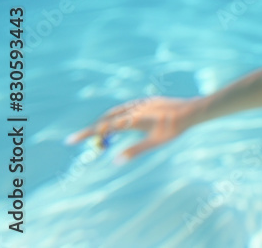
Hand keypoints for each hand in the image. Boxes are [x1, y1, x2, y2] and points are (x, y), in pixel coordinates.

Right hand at [66, 96, 201, 163]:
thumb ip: (134, 151)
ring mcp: (140, 103)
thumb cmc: (174, 128)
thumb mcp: (155, 142)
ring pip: (115, 112)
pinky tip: (119, 120)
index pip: (103, 128)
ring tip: (97, 133)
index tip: (70, 141)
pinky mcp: (147, 100)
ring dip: (104, 121)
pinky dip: (117, 115)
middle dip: (92, 130)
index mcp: (132, 119)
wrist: (192, 110)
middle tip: (81, 141)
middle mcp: (133, 109)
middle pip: (106, 119)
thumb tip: (115, 161)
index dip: (86, 134)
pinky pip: (126, 108)